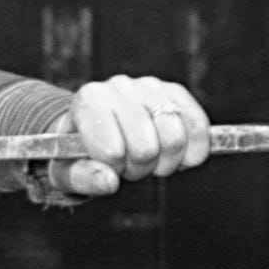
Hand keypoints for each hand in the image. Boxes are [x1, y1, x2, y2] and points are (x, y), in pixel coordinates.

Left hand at [51, 77, 211, 200]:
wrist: (96, 128)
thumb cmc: (79, 153)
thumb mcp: (69, 171)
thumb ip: (84, 178)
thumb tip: (109, 182)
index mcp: (89, 101)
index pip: (112, 151)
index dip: (113, 168)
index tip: (106, 163)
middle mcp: (119, 86)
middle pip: (146, 148)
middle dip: (139, 168)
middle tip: (128, 163)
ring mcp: (150, 86)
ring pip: (175, 139)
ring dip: (165, 163)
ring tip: (148, 157)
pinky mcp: (176, 93)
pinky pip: (198, 126)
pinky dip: (194, 152)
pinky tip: (178, 157)